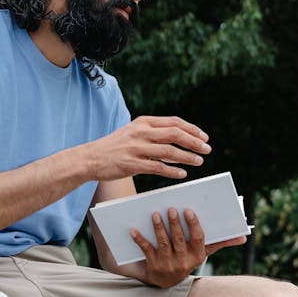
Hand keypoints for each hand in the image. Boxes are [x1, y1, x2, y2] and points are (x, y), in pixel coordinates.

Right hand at [85, 116, 210, 181]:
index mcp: (143, 122)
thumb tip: (177, 139)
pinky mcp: (131, 164)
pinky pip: (157, 168)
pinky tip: (182, 174)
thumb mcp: (133, 132)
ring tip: (199, 161)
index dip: (192, 129)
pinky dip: (173, 171)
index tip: (204, 137)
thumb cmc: (114, 147)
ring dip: (187, 157)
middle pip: (175, 134)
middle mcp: (141, 132)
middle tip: (207, 149)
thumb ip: (153, 133)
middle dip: (194, 142)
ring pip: (169, 151)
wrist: (90, 158)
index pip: (174, 122)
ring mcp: (136, 148)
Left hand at [128, 208, 245, 287]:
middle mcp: (184, 263)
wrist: (163, 280)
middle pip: (179, 240)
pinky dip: (139, 239)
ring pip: (163, 244)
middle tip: (171, 208)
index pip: (198, 239)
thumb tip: (243, 237)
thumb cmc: (185, 258)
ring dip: (159, 228)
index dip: (193, 225)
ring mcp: (168, 266)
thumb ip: (220, 243)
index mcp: (198, 256)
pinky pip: (146, 250)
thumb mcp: (202, 252)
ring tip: (155, 214)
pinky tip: (133, 229)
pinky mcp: (153, 267)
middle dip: (175, 224)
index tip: (188, 210)